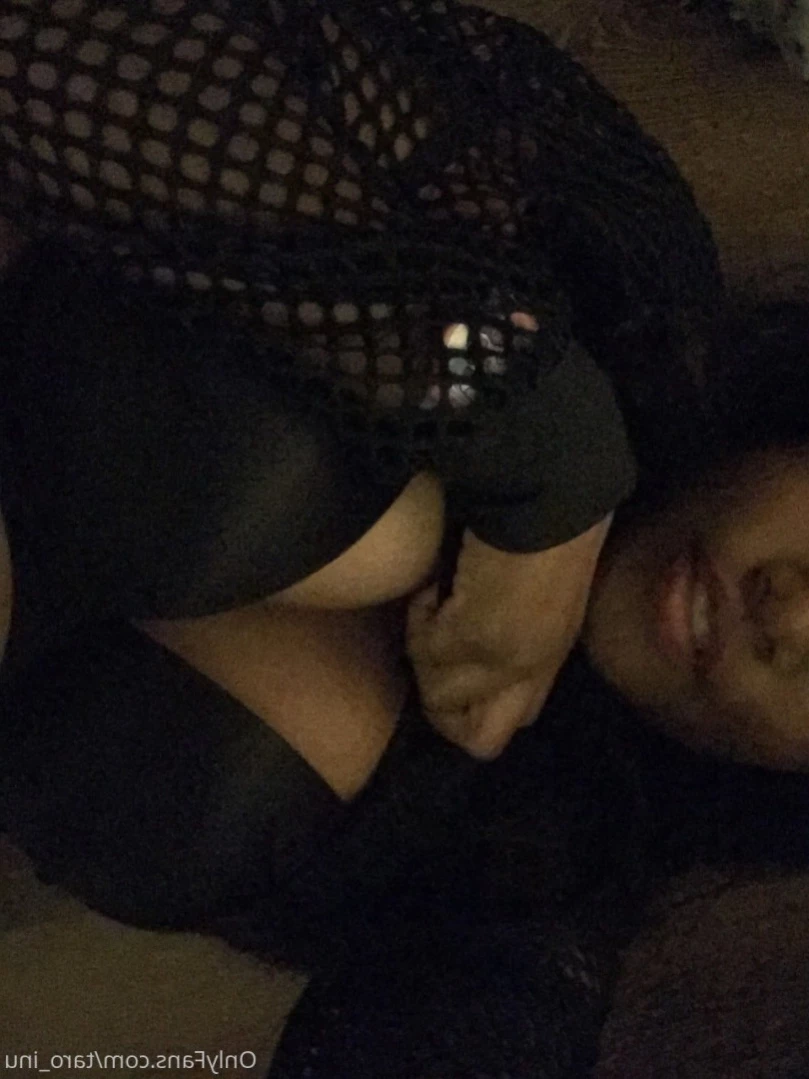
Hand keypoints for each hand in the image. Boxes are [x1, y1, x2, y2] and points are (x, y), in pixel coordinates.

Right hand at [406, 517, 612, 758]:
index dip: (476, 701)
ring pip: (439, 696)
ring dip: (422, 652)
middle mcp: (534, 667)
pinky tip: (432, 586)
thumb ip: (516, 624)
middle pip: (480, 739)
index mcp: (552, 651)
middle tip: (434, 648)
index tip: (457, 649)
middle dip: (445, 709)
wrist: (546, 488)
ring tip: (433, 602)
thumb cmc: (548, 521)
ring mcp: (507, 659)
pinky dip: (417, 617)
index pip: (515, 719)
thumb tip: (464, 628)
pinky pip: (424, 651)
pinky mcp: (476, 637)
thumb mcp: (542, 588)